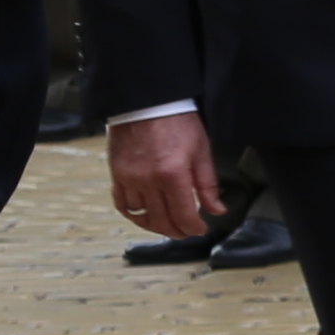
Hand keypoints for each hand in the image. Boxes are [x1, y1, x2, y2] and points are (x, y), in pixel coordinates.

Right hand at [108, 108, 221, 241]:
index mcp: (172, 174)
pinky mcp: (117, 174)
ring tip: (168, 224)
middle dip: (176, 231)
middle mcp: (148, 180)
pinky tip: (145, 214)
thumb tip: (217, 210)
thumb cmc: (178, 122)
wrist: (148, 102)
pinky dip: (134, 214)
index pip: (183, 215)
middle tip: (186, 231)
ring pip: (141, 216)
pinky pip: (122, 204)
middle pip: (161, 221)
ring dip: (155, 225)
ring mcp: (129, 178)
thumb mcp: (202, 150)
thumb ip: (208, 184)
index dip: (194, 228)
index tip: (201, 229)